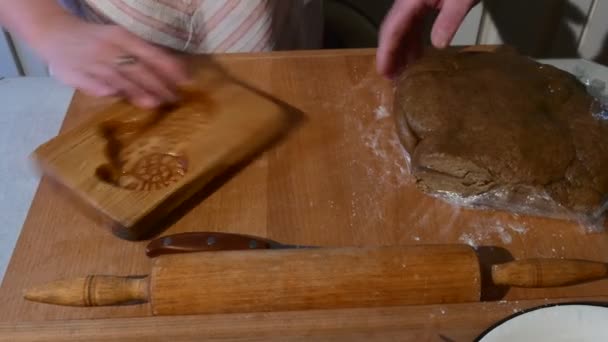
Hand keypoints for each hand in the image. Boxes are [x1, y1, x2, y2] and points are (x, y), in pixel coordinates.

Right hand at [34, 16, 189, 107]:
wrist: (54, 33)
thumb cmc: (96, 40)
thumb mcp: (120, 40)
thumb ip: (141, 55)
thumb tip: (171, 72)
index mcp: (121, 37)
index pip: (150, 53)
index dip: (169, 68)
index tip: (186, 80)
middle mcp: (108, 48)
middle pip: (138, 69)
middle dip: (158, 85)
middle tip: (175, 99)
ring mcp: (92, 62)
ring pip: (119, 80)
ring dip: (139, 92)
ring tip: (156, 103)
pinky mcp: (77, 75)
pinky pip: (96, 86)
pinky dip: (109, 92)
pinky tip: (123, 100)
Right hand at [377, 0, 476, 77]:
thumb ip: (450, 20)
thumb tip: (438, 45)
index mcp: (411, 0)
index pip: (393, 29)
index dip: (386, 52)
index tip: (383, 72)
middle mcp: (408, 1)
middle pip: (393, 30)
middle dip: (390, 55)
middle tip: (391, 79)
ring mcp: (415, 1)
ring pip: (402, 28)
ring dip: (402, 50)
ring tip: (404, 72)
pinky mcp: (424, 2)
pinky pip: (412, 24)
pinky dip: (412, 41)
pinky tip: (418, 55)